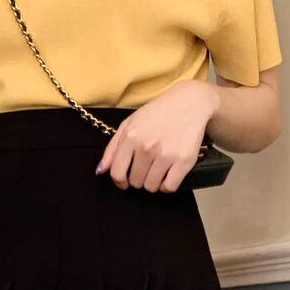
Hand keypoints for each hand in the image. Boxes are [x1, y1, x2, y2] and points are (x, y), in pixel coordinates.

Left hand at [96, 79, 220, 193]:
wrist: (189, 103)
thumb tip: (100, 171)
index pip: (117, 173)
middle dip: (139, 179)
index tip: (124, 182)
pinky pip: (169, 187)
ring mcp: (165, 154)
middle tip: (146, 168)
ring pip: (151, 187)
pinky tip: (168, 175)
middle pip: (135, 182)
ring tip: (157, 170)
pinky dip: (167, 185)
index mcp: (131, 137)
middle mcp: (146, 147)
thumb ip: (112, 148)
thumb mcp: (130, 124)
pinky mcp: (183, 161)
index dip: (120, 181)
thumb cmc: (157, 113)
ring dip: (153, 183)